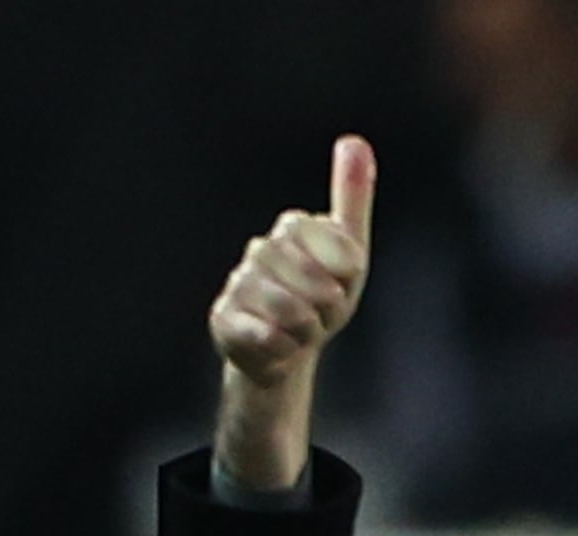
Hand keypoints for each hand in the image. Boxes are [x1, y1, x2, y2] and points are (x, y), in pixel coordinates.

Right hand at [208, 136, 376, 493]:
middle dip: (326, 305)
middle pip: (307, 276)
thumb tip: (355, 140)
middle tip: (323, 315)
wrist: (289, 354)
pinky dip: (284, 348)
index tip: (342, 282)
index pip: (321, 235)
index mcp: (291, 229)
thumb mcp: (349, 255)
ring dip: (307, 330)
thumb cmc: (323, 300)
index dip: (339, 268)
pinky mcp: (222, 319)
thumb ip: (351, 199)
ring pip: (287, 308)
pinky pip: (264, 335)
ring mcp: (237, 283)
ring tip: (303, 332)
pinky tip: (282, 348)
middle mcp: (259, 250)